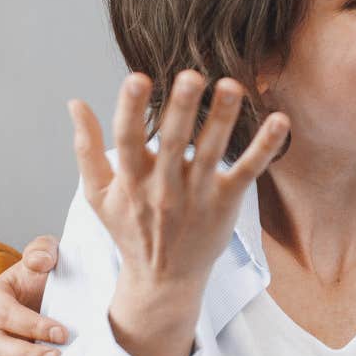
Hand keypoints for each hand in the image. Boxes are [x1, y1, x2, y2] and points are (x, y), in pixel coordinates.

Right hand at [71, 69, 287, 355]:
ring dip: (222, 119)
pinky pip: (248, 172)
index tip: (137, 78)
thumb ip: (86, 148)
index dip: (129, 109)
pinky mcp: (226, 203)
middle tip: (190, 75)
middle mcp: (164, 188)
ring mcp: (197, 196)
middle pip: (172, 143)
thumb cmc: (130, 230)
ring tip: (232, 86)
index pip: (126, 140)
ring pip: (210, 153)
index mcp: (130, 180)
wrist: (164, 280)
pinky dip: (264, 147)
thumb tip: (75, 103)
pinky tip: (280, 121)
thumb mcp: (98, 195)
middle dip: (180, 109)